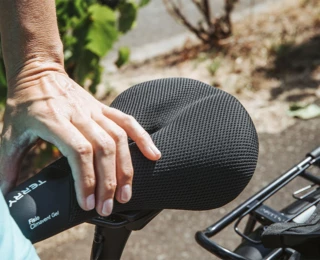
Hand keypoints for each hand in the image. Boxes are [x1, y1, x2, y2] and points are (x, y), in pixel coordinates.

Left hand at [0, 61, 160, 215]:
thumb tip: (5, 195)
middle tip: (108, 207)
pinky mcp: (104, 108)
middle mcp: (79, 115)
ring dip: (126, 168)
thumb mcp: (10, 133)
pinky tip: (153, 155)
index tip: (87, 203)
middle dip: (108, 182)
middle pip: (103, 149)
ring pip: (119, 139)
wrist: (39, 72)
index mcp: (54, 121)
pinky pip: (128, 122)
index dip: (87, 179)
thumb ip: (8, 164)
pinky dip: (143, 138)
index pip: (79, 152)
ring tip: (126, 193)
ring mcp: (95, 110)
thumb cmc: (24, 103)